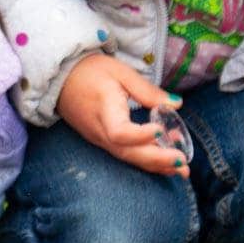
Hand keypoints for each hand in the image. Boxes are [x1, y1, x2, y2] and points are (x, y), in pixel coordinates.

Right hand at [56, 53, 188, 175]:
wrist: (61, 79)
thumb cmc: (90, 72)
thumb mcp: (121, 72)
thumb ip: (148, 91)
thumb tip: (176, 104)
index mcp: (104, 110)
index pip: (120, 132)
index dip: (141, 135)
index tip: (162, 130)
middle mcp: (100, 131)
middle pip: (128, 152)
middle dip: (157, 160)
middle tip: (183, 163)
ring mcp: (99, 139)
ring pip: (128, 158)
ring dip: (156, 166)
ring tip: (181, 170)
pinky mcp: (102, 141)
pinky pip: (125, 155)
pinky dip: (146, 161)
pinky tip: (165, 163)